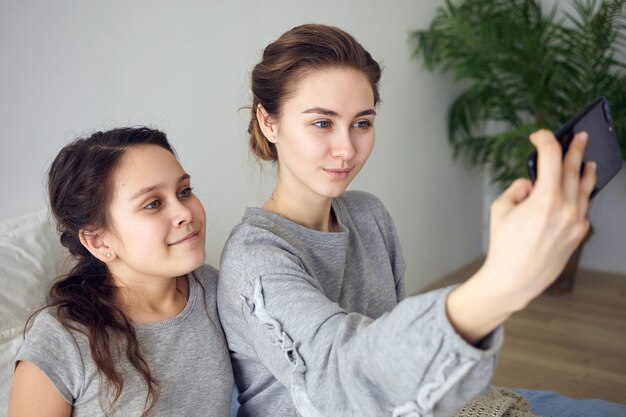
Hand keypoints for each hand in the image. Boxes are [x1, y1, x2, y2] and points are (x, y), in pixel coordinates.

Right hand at [447, 129, 595, 343]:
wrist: (515, 279)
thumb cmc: (504, 247)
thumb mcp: (500, 209)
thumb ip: (518, 189)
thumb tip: (531, 185)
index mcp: (546, 198)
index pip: (551, 157)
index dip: (545, 140)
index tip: (539, 136)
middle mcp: (566, 208)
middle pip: (574, 169)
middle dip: (575, 149)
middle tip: (579, 137)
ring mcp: (576, 222)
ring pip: (586, 188)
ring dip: (586, 171)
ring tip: (589, 162)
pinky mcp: (579, 234)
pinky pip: (584, 208)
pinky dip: (582, 195)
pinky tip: (581, 190)